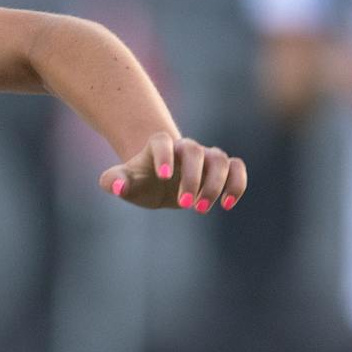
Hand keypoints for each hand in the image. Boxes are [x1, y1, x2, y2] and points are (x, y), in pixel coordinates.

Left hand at [99, 133, 247, 213]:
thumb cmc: (138, 180)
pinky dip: (236, 183)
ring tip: (200, 209)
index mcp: (158, 145)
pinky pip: (237, 168)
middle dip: (192, 178)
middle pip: (194, 151)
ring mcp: (205, 155)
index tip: (163, 177)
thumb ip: (114, 181)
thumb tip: (118, 186)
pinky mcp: (221, 168)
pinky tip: (226, 205)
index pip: (162, 142)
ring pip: (220, 159)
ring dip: (215, 184)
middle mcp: (184, 147)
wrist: (156, 180)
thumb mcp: (121, 181)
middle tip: (183, 206)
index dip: (163, 156)